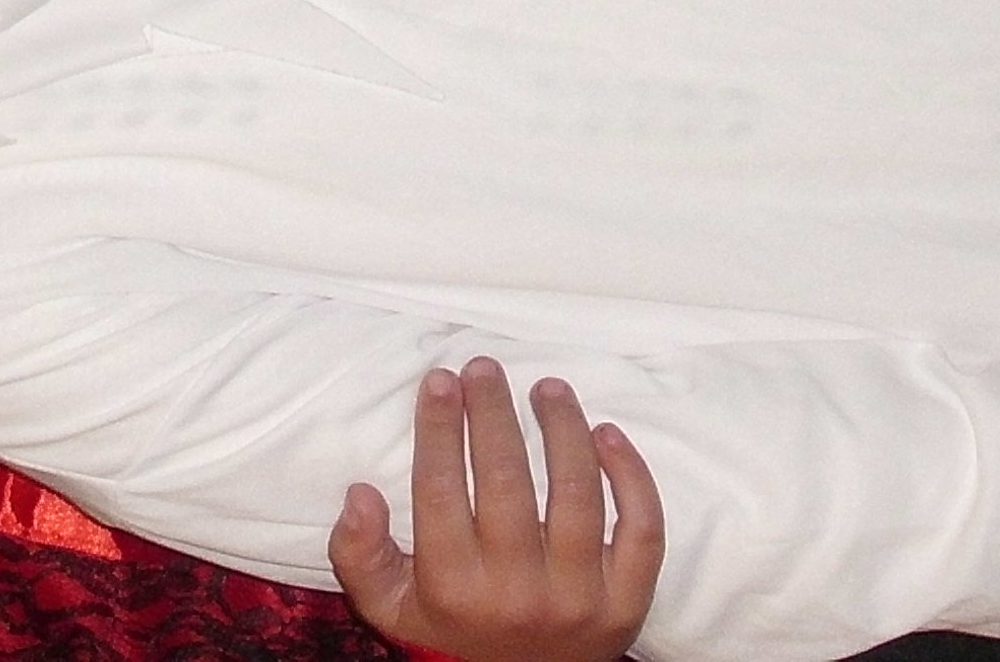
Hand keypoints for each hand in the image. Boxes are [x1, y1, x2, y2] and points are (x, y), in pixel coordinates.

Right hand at [330, 358, 663, 661]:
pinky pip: (641, 528)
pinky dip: (631, 475)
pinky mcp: (627, 602)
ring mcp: (579, 598)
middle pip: (507, 480)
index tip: (440, 380)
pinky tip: (607, 433)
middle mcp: (517, 594)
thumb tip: (358, 493)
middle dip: (493, 411)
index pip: (441, 490)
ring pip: (576, 493)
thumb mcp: (392, 608)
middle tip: (485, 368)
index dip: (438, 427)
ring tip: (548, 387)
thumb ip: (360, 555)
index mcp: (454, 590)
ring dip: (563, 428)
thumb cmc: (455, 632)